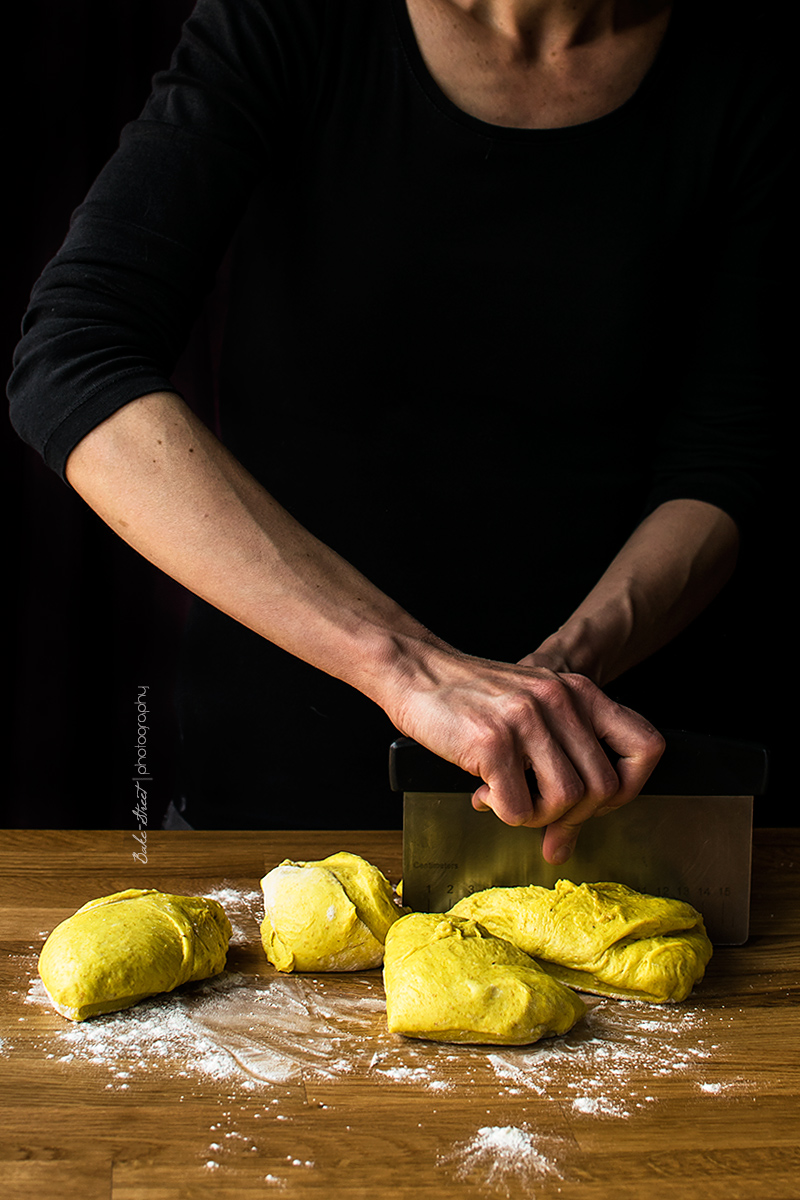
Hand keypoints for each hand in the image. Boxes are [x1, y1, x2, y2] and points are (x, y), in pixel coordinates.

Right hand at [387, 644, 663, 864]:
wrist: (416, 672)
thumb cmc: (472, 698)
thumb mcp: (532, 713)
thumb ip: (562, 763)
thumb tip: (565, 843)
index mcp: (579, 692)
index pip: (647, 747)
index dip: (630, 787)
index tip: (596, 803)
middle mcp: (560, 700)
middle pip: (603, 788)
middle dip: (573, 816)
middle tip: (541, 815)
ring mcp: (527, 719)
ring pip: (566, 800)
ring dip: (537, 816)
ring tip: (509, 799)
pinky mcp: (492, 740)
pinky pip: (519, 808)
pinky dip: (503, 812)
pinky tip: (484, 793)